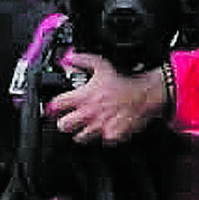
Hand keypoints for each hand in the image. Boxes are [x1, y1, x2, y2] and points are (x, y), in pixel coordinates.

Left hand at [46, 52, 164, 144]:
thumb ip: (82, 60)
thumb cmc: (124, 82)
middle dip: (64, 121)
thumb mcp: (101, 65)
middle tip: (69, 117)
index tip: (55, 106)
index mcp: (83, 97)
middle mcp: (88, 114)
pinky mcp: (110, 136)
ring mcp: (99, 127)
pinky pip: (99, 141)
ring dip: (80, 131)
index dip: (54, 106)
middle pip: (63, 125)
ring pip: (78, 137)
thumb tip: (68, 57)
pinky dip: (100, 136)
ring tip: (85, 124)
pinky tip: (102, 128)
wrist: (145, 95)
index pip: (56, 105)